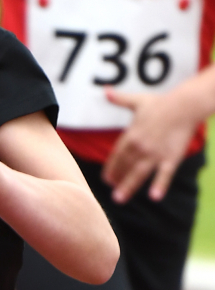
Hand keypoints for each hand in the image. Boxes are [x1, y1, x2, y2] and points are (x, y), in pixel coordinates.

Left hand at [101, 87, 199, 202]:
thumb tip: (105, 91)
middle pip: (125, 167)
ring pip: (138, 174)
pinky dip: (159, 186)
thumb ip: (120, 100)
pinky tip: (154, 197)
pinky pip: (164, 174)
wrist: (185, 105)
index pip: (116, 156)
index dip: (111, 168)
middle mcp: (140, 147)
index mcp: (131, 135)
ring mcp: (155, 153)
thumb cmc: (162, 103)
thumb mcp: (137, 101)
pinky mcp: (171, 158)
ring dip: (128, 187)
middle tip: (113, 194)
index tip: (106, 179)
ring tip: (119, 199)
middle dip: (117, 180)